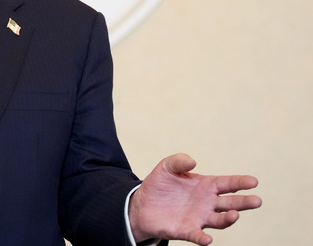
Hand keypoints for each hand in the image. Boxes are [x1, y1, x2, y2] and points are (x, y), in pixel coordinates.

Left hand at [129, 153, 261, 245]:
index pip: (228, 183)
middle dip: (244, 202)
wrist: (142, 204)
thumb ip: (178, 161)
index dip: (241, 182)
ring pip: (219, 220)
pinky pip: (198, 235)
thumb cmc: (160, 185)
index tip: (254, 181)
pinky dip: (203, 237)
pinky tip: (207, 239)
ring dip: (228, 219)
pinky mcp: (186, 230)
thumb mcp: (166, 167)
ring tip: (235, 215)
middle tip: (256, 201)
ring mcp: (199, 218)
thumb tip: (193, 162)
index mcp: (206, 186)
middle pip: (230, 203)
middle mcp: (207, 203)